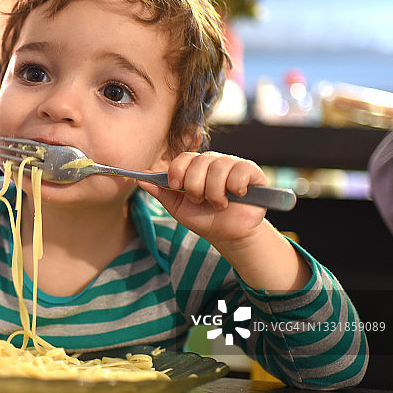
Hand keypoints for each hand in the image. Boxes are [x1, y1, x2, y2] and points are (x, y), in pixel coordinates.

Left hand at [138, 152, 268, 244]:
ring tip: (219, 204)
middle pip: (199, 162)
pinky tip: (237, 196)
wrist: (229, 234)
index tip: (176, 186)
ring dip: (215, 193)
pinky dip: (235, 187)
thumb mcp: (178, 208)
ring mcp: (233, 164)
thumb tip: (140, 178)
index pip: (183, 158)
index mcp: (195, 168)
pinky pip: (240, 171)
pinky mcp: (252, 171)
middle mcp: (213, 162)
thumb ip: (161, 192)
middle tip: (201, 201)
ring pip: (219, 168)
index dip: (178, 171)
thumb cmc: (204, 219)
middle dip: (196, 188)